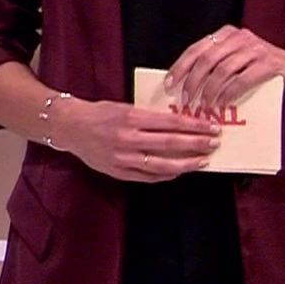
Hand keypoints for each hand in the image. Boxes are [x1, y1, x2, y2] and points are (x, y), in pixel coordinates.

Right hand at [57, 98, 220, 182]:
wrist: (70, 127)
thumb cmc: (99, 113)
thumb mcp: (124, 107)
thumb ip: (147, 117)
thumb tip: (177, 123)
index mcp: (131, 118)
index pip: (171, 122)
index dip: (194, 125)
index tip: (211, 127)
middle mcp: (129, 138)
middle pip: (171, 143)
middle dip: (196, 144)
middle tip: (214, 143)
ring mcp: (124, 158)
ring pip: (162, 165)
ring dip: (186, 164)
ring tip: (202, 162)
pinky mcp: (118, 172)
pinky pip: (147, 176)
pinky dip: (165, 175)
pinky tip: (178, 172)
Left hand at [165, 25, 284, 111]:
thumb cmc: (261, 70)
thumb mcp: (235, 64)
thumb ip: (214, 68)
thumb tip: (183, 87)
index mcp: (226, 35)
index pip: (196, 49)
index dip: (180, 67)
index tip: (169, 85)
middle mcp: (239, 37)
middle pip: (207, 59)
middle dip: (192, 82)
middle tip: (186, 101)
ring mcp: (256, 49)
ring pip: (223, 69)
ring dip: (210, 91)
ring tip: (204, 106)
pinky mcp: (270, 63)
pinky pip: (243, 79)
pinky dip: (230, 93)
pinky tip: (223, 104)